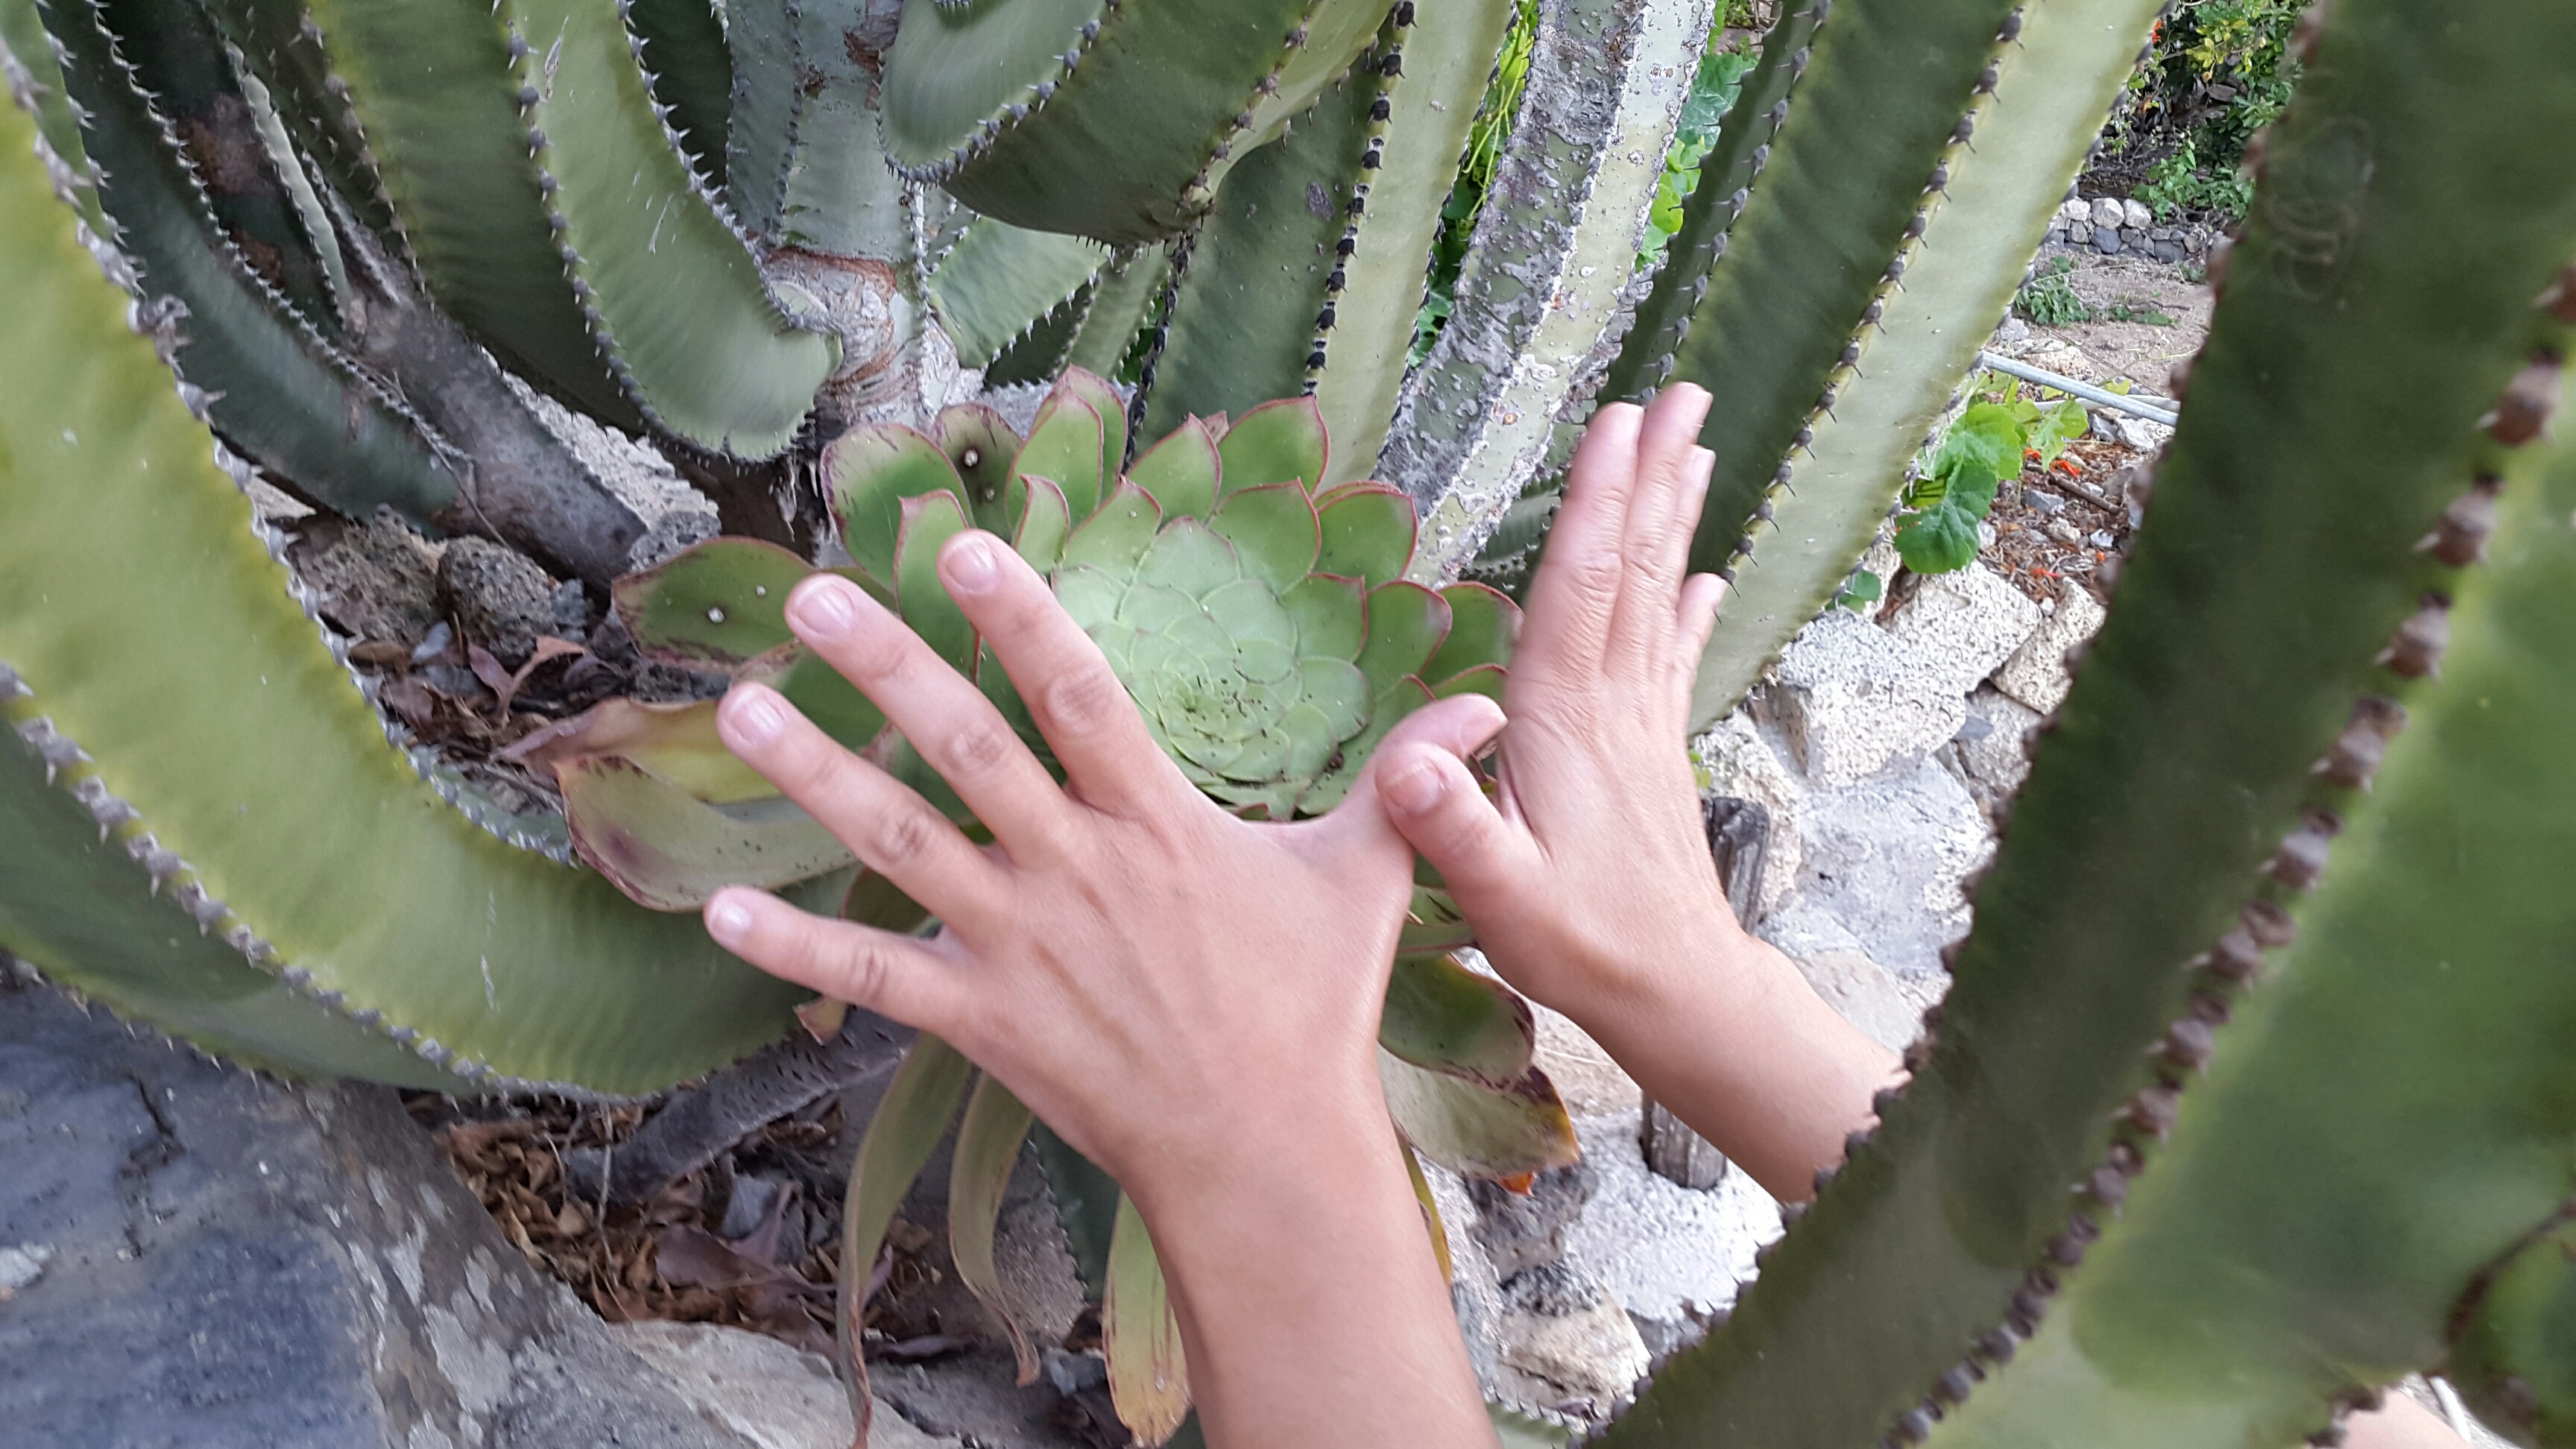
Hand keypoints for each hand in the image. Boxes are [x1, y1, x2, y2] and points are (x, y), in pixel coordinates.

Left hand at [700, 532, 1496, 1447]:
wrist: (1265, 1149)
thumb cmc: (1312, 1009)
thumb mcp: (1368, 879)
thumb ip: (1405, 780)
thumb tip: (1486, 706)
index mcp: (1159, 822)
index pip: (1081, 692)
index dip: (1022, 613)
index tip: (966, 544)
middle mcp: (1076, 869)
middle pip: (968, 747)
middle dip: (888, 664)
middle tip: (814, 593)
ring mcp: (1021, 944)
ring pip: (901, 844)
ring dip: (814, 777)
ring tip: (741, 707)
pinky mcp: (982, 1019)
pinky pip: (872, 978)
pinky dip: (794, 949)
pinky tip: (717, 911)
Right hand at [1376, 385, 1897, 1198]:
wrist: (1677, 994)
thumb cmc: (1580, 945)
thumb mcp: (1498, 897)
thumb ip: (1452, 827)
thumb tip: (1406, 761)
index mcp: (1565, 721)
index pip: (1582, 588)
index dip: (1598, 502)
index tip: (1617, 422)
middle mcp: (1614, 704)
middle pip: (1635, 569)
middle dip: (1651, 478)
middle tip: (1682, 395)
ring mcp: (1643, 725)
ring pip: (1661, 597)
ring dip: (1674, 518)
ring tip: (1695, 447)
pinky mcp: (1657, 753)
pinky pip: (1673, 656)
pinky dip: (1690, 607)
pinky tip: (1707, 575)